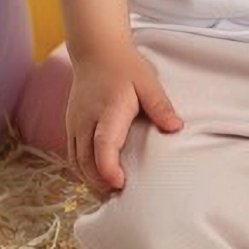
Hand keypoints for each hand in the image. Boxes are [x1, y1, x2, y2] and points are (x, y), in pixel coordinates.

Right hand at [66, 44, 182, 195]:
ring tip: (110, 194)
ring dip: (90, 180)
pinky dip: (83, 171)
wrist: (96, 51)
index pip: (103, 144)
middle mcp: (87, 120)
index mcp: (108, 110)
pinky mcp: (71, 126)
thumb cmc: (125, 67)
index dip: (108, 167)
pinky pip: (73, 155)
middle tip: (121, 198)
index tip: (119, 183)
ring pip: (77, 161)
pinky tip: (97, 179)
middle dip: (100, 183)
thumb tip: (176, 127)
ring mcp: (75, 124)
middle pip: (86, 161)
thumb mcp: (147, 82)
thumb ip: (160, 106)